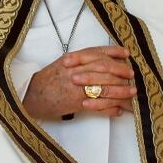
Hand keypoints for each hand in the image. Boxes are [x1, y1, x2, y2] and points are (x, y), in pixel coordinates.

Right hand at [22, 46, 136, 120]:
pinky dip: (110, 108)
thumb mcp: (63, 63)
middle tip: (131, 74)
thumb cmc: (48, 79)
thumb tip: (103, 58)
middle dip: (121, 71)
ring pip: (104, 87)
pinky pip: (98, 106)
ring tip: (131, 92)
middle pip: (104, 68)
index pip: (97, 52)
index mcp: (72, 59)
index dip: (114, 52)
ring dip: (121, 90)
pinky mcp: (76, 103)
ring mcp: (76, 87)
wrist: (31, 95)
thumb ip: (80, 59)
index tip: (126, 54)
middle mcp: (75, 71)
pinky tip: (118, 110)